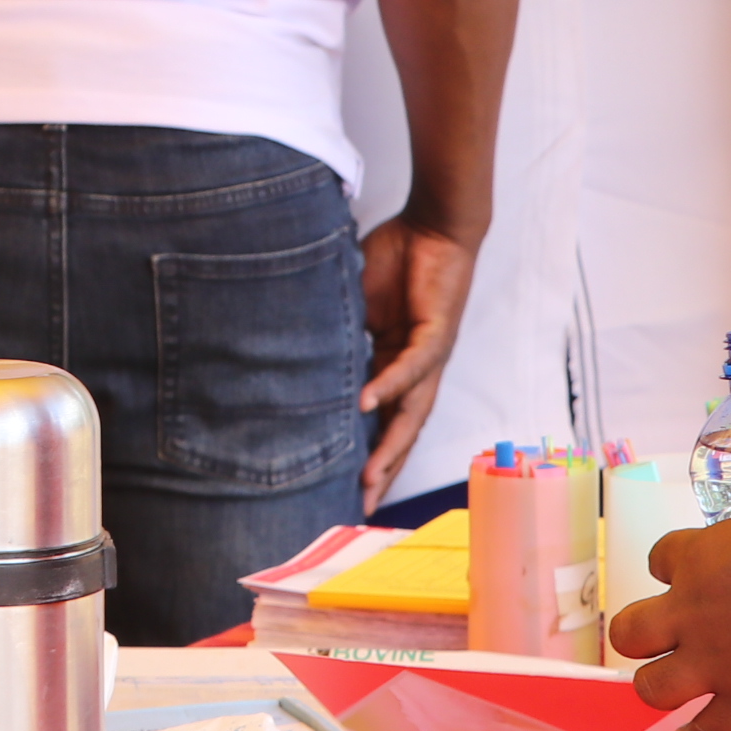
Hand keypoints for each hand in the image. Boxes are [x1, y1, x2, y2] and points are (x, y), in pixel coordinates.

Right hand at [357, 217, 477, 507]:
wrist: (434, 225)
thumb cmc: (396, 261)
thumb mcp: (354, 305)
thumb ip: (336, 334)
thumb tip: (294, 351)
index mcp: (395, 368)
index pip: (380, 421)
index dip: (365, 454)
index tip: (345, 487)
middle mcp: (415, 372)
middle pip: (399, 431)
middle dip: (382, 471)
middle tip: (361, 505)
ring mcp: (428, 357)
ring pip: (410, 413)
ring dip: (390, 445)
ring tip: (369, 475)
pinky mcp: (436, 335)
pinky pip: (410, 367)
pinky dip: (389, 386)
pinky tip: (367, 404)